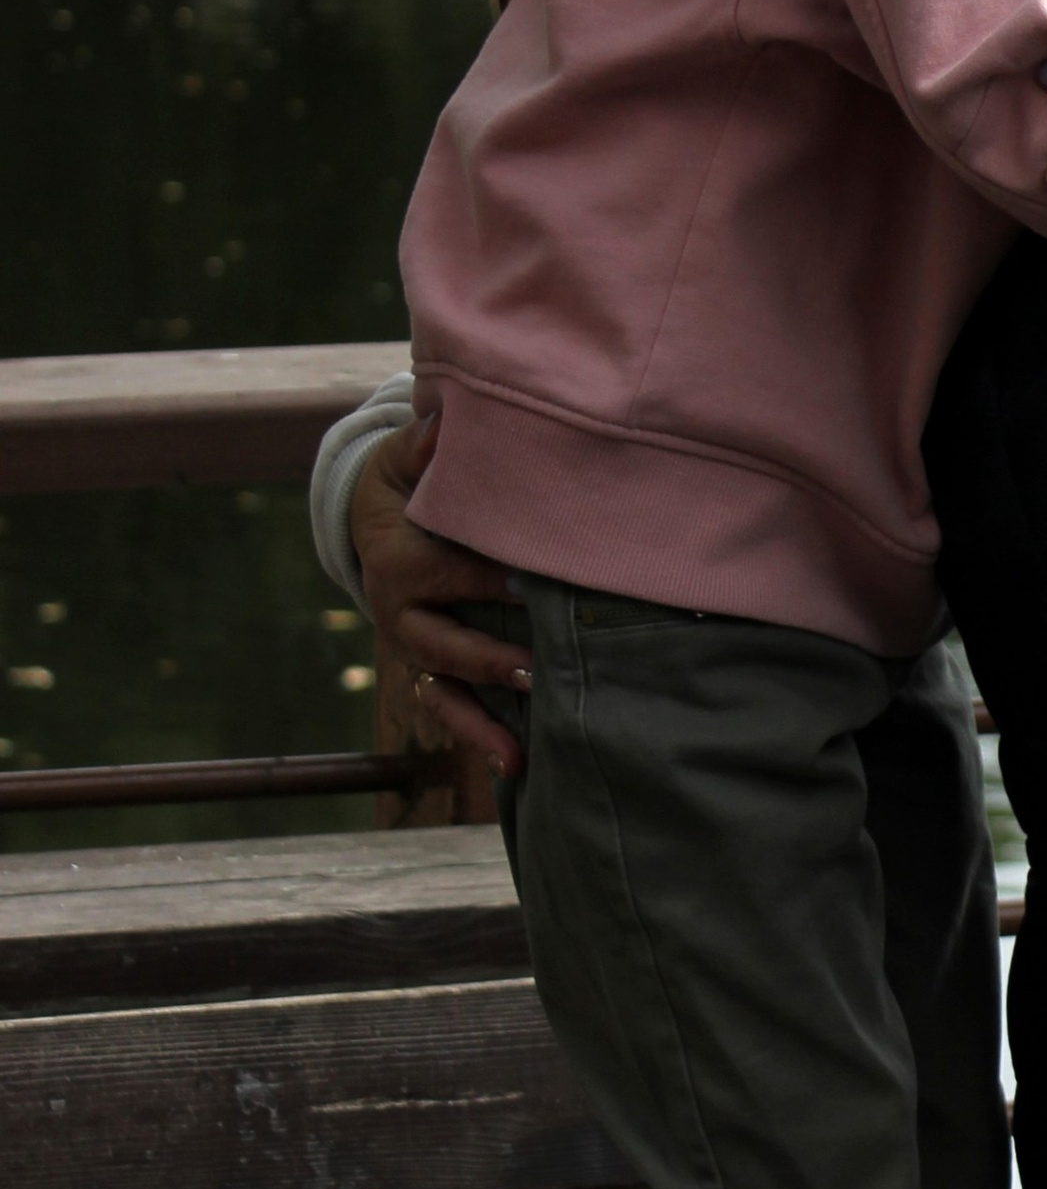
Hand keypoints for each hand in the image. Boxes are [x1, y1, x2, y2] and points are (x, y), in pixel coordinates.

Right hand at [351, 415, 528, 779]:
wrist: (368, 522)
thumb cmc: (401, 482)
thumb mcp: (402, 458)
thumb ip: (424, 445)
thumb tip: (445, 420)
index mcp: (399, 561)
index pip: (449, 573)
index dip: (490, 577)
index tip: (536, 579)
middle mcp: (400, 614)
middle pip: (443, 644)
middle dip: (488, 658)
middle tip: (535, 668)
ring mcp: (415, 648)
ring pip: (443, 692)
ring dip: (480, 724)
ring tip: (519, 752)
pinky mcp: (430, 669)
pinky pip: (449, 710)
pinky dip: (479, 739)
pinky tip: (517, 768)